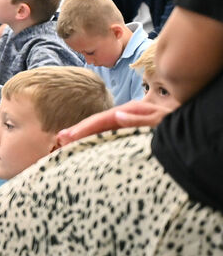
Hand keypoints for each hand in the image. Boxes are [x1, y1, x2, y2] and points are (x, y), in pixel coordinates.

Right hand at [57, 100, 174, 146]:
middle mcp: (128, 115)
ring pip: (103, 128)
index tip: (68, 136)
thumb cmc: (180, 126)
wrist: (194, 130)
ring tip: (68, 141)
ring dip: (86, 135)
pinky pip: (111, 135)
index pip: (103, 119)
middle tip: (61, 139)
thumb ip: (141, 119)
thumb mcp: (163, 121)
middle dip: (79, 130)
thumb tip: (117, 115)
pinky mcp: (132, 132)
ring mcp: (129, 123)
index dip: (85, 127)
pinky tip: (89, 144)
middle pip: (99, 122)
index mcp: (132, 111)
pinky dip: (97, 139)